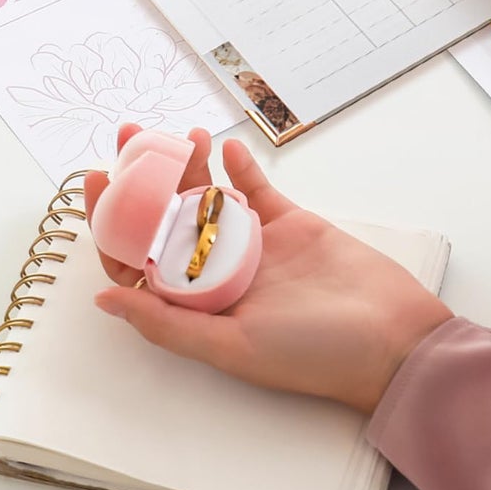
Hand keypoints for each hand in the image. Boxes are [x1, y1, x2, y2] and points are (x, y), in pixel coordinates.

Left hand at [83, 126, 452, 414]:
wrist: (391, 337)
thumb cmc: (314, 355)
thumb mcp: (232, 348)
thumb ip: (168, 326)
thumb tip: (103, 299)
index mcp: (195, 307)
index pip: (136, 259)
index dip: (111, 221)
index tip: (99, 179)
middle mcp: (216, 274)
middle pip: (164, 218)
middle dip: (143, 177)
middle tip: (130, 134)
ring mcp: (252, 246)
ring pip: (207, 197)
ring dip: (190, 164)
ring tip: (181, 134)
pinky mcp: (289, 223)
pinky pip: (255, 188)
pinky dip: (240, 165)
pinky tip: (226, 144)